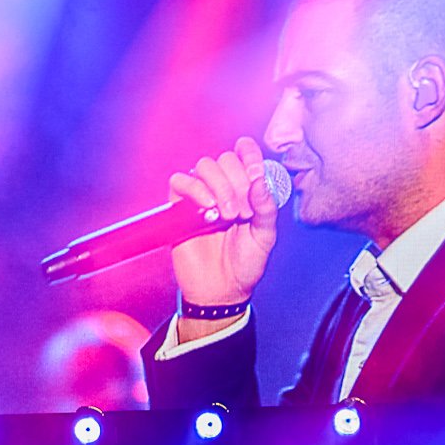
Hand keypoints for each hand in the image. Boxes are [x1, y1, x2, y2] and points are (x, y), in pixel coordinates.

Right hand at [169, 137, 278, 336]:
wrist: (220, 289)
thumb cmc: (245, 264)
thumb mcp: (265, 236)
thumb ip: (266, 208)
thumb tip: (259, 181)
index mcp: (247, 190)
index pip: (247, 156)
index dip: (251, 155)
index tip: (256, 172)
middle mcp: (224, 188)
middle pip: (225, 159)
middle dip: (237, 182)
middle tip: (242, 211)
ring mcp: (200, 196)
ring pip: (204, 166)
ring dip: (219, 186)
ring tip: (226, 214)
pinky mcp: (178, 208)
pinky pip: (179, 182)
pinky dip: (195, 190)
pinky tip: (207, 210)